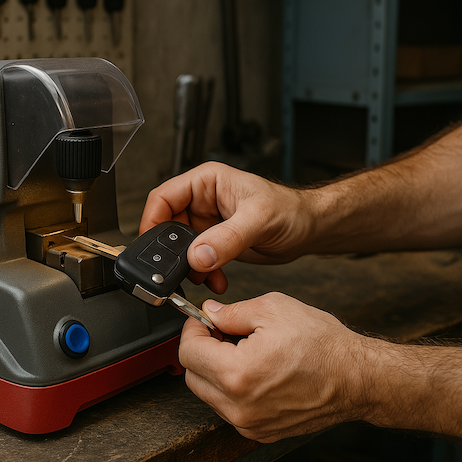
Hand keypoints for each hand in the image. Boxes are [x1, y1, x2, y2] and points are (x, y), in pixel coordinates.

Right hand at [140, 162, 311, 292]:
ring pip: (181, 247)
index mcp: (207, 182)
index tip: (153, 245)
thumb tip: (199, 255)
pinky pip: (197, 260)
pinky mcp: (216, 243)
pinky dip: (202, 274)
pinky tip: (216, 279)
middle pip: (168, 225)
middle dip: (173, 251)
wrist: (309, 230)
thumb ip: (227, 238)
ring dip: (189, 266)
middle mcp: (203, 201)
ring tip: (205, 277)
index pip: (164, 197)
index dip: (152, 220)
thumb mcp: (259, 220)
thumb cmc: (291, 210)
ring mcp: (208, 223)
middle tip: (180, 268)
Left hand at [179, 292, 367, 442]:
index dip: (192, 330)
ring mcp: (250, 423)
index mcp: (238, 373)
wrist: (356, 378)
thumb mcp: (273, 309)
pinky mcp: (260, 432)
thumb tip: (210, 313)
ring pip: (209, 395)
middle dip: (201, 351)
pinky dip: (232, 391)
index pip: (188, 353)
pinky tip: (254, 372)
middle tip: (221, 334)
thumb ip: (232, 312)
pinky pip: (229, 410)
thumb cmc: (323, 345)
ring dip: (215, 372)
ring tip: (242, 352)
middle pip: (193, 376)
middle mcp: (240, 406)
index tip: (202, 321)